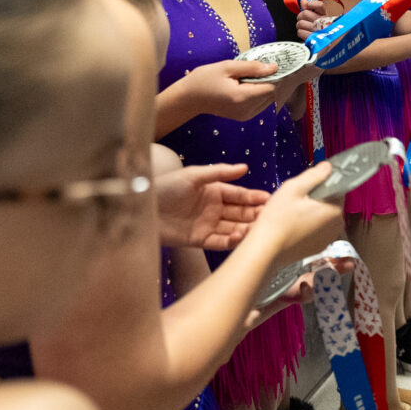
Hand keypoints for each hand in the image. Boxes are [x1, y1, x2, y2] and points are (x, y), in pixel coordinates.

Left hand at [155, 163, 269, 250]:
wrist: (140, 208)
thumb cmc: (165, 187)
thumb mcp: (193, 175)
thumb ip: (219, 172)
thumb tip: (245, 167)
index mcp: (214, 191)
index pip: (239, 195)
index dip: (254, 197)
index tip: (269, 199)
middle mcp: (214, 209)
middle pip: (240, 213)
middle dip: (255, 215)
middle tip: (269, 217)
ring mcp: (207, 225)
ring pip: (233, 228)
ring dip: (246, 229)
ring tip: (256, 229)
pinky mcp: (199, 240)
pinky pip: (219, 242)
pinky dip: (230, 241)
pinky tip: (238, 237)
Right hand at [179, 60, 278, 120]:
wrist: (190, 98)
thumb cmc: (205, 79)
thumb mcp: (227, 67)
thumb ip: (252, 67)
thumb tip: (274, 67)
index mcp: (242, 97)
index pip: (271, 87)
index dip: (272, 76)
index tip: (265, 66)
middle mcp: (246, 109)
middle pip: (271, 94)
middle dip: (268, 81)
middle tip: (255, 70)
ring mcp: (246, 115)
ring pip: (268, 100)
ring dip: (263, 88)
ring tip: (247, 79)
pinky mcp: (244, 117)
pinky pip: (260, 105)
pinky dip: (258, 95)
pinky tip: (245, 87)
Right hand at [251, 162, 345, 269]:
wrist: (265, 250)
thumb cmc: (278, 218)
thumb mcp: (294, 188)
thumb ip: (314, 175)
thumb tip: (329, 167)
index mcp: (335, 210)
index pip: (337, 189)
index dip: (321, 184)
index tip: (305, 187)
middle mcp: (337, 226)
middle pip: (330, 203)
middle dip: (316, 199)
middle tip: (294, 201)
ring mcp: (328, 239)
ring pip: (323, 218)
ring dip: (312, 213)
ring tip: (292, 214)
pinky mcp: (318, 248)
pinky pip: (317, 231)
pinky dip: (308, 226)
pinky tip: (292, 227)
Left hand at [296, 0, 332, 41]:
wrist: (324, 44)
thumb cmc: (319, 29)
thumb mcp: (315, 16)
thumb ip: (309, 8)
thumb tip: (303, 1)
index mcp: (324, 15)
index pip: (320, 5)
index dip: (311, 4)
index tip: (307, 6)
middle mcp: (323, 22)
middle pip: (305, 13)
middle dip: (301, 17)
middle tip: (304, 20)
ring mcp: (319, 30)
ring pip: (301, 23)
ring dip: (300, 26)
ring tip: (305, 28)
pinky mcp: (314, 38)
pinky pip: (300, 32)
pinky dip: (301, 33)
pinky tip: (306, 34)